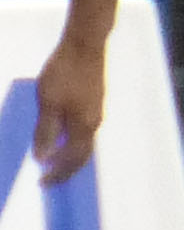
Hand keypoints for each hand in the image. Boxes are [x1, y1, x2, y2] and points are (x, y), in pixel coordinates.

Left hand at [34, 34, 104, 185]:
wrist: (85, 46)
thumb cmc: (64, 74)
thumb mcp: (48, 104)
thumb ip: (46, 132)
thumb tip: (42, 159)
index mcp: (83, 127)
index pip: (72, 160)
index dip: (58, 174)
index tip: (42, 183)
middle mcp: (94, 123)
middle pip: (82, 155)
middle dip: (66, 170)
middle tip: (48, 178)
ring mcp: (96, 111)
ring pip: (84, 142)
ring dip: (69, 156)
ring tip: (53, 161)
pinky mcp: (95, 101)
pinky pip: (85, 130)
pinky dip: (73, 141)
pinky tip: (62, 135)